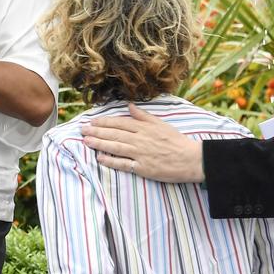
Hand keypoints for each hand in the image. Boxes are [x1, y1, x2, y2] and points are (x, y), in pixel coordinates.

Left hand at [81, 103, 204, 182]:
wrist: (191, 159)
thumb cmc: (177, 141)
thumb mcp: (161, 124)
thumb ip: (144, 115)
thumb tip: (129, 105)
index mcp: (144, 128)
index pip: (119, 122)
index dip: (104, 121)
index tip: (92, 121)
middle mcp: (140, 139)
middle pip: (114, 133)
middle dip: (96, 131)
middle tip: (82, 129)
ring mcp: (140, 154)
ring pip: (115, 146)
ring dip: (99, 143)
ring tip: (86, 140)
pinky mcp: (142, 168)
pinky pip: (123, 164)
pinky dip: (110, 161)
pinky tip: (99, 158)